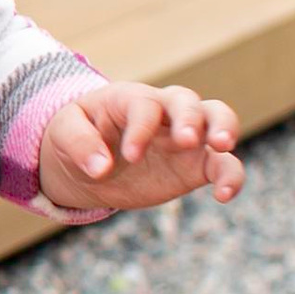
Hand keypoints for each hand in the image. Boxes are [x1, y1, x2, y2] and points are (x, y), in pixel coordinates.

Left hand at [37, 79, 244, 217]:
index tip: (129, 157)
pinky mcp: (195, 165)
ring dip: (225, 129)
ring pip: (218, 119)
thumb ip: (79, 143)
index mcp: (129, 98)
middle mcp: (163, 112)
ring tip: (222, 147)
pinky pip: (223, 165)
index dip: (140, 129)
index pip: (144, 105)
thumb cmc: (75, 136)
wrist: (86, 162)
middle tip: (186, 139)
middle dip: (191, 118)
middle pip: (189, 101)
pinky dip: (231, 176)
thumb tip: (101, 167)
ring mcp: (183, 138)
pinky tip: (225, 195)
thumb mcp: (63, 133)